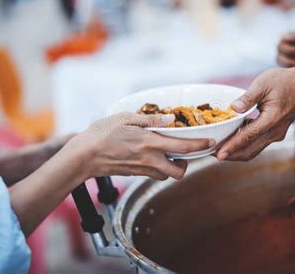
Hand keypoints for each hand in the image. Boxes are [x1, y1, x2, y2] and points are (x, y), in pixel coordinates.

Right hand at [66, 113, 213, 179]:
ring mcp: (142, 169)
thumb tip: (170, 119)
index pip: (184, 147)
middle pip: (179, 172)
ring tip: (168, 154)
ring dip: (172, 167)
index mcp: (150, 143)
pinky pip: (153, 174)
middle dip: (186, 164)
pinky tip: (151, 155)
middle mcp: (149, 160)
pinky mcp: (134, 174)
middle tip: (185, 153)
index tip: (211, 143)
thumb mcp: (126, 119)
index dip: (201, 146)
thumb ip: (150, 120)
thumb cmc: (102, 134)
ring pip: (166, 175)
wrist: (83, 156)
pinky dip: (158, 167)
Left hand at [216, 67, 294, 160]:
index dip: (231, 147)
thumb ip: (247, 98)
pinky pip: (257, 144)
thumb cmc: (284, 82)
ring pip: (253, 150)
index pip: (247, 137)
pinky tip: (232, 139)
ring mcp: (275, 134)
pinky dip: (244, 145)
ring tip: (220, 149)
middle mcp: (274, 132)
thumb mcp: (263, 84)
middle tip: (213, 154)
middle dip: (231, 155)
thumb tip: (233, 108)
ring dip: (237, 152)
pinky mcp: (274, 133)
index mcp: (271, 120)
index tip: (218, 155)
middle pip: (249, 151)